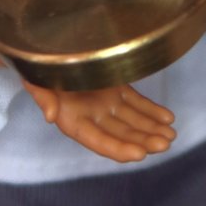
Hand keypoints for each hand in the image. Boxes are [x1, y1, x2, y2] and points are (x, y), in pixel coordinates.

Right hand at [23, 81, 175, 162]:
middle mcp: (92, 116)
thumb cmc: (38, 68)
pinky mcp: (116, 88)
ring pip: (133, 121)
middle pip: (121, 134)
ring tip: (170, 135)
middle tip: (164, 143)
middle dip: (143, 140)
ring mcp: (106, 103)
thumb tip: (49, 116)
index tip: (139, 153)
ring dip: (152, 129)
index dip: (118, 148)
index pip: (97, 140)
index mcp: (72, 120)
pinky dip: (153, 111)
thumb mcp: (35, 80)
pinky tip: (168, 118)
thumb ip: (41, 97)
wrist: (48, 51)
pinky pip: (137, 103)